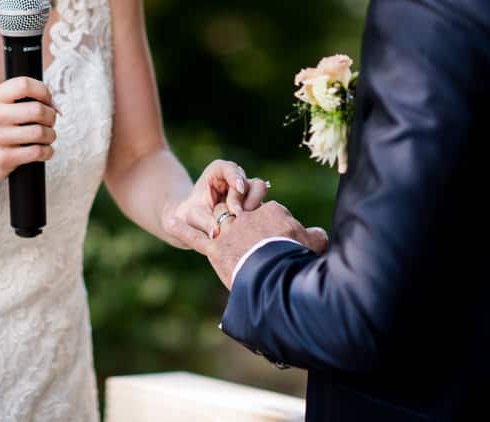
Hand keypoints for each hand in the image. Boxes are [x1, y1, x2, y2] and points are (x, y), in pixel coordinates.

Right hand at [0, 77, 57, 200]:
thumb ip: (24, 100)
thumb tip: (55, 107)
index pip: (24, 84)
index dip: (43, 92)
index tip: (47, 101)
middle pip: (37, 109)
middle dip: (51, 116)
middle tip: (49, 122)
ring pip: (40, 132)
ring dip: (50, 135)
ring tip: (46, 137)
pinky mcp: (4, 158)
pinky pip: (38, 152)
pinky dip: (47, 151)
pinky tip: (43, 150)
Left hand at [163, 159, 269, 246]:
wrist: (196, 226)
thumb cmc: (192, 217)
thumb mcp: (193, 218)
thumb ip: (204, 221)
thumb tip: (216, 232)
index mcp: (219, 172)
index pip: (231, 169)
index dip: (236, 177)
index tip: (239, 188)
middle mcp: (236, 180)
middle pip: (251, 182)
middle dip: (246, 197)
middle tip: (237, 213)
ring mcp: (247, 194)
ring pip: (260, 194)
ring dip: (254, 207)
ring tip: (243, 222)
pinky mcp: (254, 207)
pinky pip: (261, 209)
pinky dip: (257, 217)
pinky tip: (249, 229)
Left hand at [170, 200, 327, 287]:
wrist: (276, 278)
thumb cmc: (298, 260)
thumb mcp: (312, 246)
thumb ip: (315, 236)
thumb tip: (320, 233)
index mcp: (272, 212)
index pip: (268, 210)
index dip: (270, 223)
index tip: (275, 237)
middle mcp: (247, 217)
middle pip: (241, 212)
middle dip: (241, 218)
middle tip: (245, 234)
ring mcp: (229, 232)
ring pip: (218, 218)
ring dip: (210, 219)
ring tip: (206, 222)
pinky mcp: (215, 249)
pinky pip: (195, 237)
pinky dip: (181, 229)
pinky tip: (169, 221)